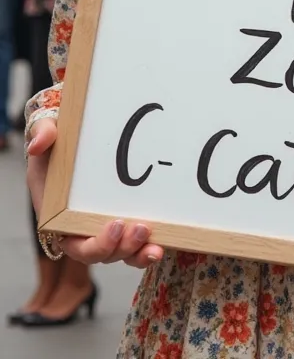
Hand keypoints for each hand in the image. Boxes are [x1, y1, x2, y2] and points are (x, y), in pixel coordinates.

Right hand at [27, 118, 163, 268]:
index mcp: (59, 215)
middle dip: (121, 248)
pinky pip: (134, 244)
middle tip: (140, 228)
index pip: (74, 244)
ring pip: (119, 254)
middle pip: (100, 254)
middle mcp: (80, 228)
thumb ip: (42, 133)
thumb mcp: (46, 131)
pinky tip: (163, 245)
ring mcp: (102, 227)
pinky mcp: (123, 222)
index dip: (96, 244)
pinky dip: (147, 248)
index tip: (116, 225)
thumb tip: (38, 144)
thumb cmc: (58, 139)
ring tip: (155, 248)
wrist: (75, 137)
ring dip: (137, 255)